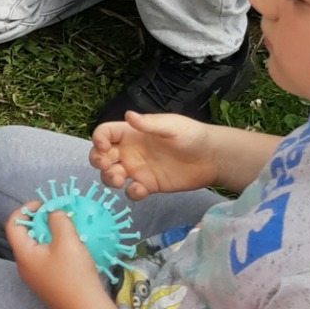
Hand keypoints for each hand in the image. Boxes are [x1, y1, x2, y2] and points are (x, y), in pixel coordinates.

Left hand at [5, 202, 113, 308]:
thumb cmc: (75, 274)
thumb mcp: (68, 241)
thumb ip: (58, 221)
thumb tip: (53, 213)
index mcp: (23, 254)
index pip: (13, 225)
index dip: (25, 210)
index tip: (43, 205)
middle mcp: (24, 268)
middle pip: (24, 237)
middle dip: (39, 223)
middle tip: (58, 217)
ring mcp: (35, 280)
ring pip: (36, 250)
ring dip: (49, 237)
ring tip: (68, 232)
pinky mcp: (47, 287)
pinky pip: (46, 262)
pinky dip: (55, 251)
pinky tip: (73, 252)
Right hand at [93, 110, 218, 198]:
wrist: (212, 158)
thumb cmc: (191, 135)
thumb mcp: (171, 126)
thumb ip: (149, 123)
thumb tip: (128, 115)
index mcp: (130, 133)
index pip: (104, 133)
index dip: (98, 139)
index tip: (104, 147)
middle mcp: (129, 151)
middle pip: (101, 155)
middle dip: (97, 161)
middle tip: (106, 165)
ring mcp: (137, 170)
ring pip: (111, 175)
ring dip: (108, 178)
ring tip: (118, 180)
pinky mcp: (149, 185)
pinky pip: (132, 191)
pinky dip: (131, 192)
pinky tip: (141, 189)